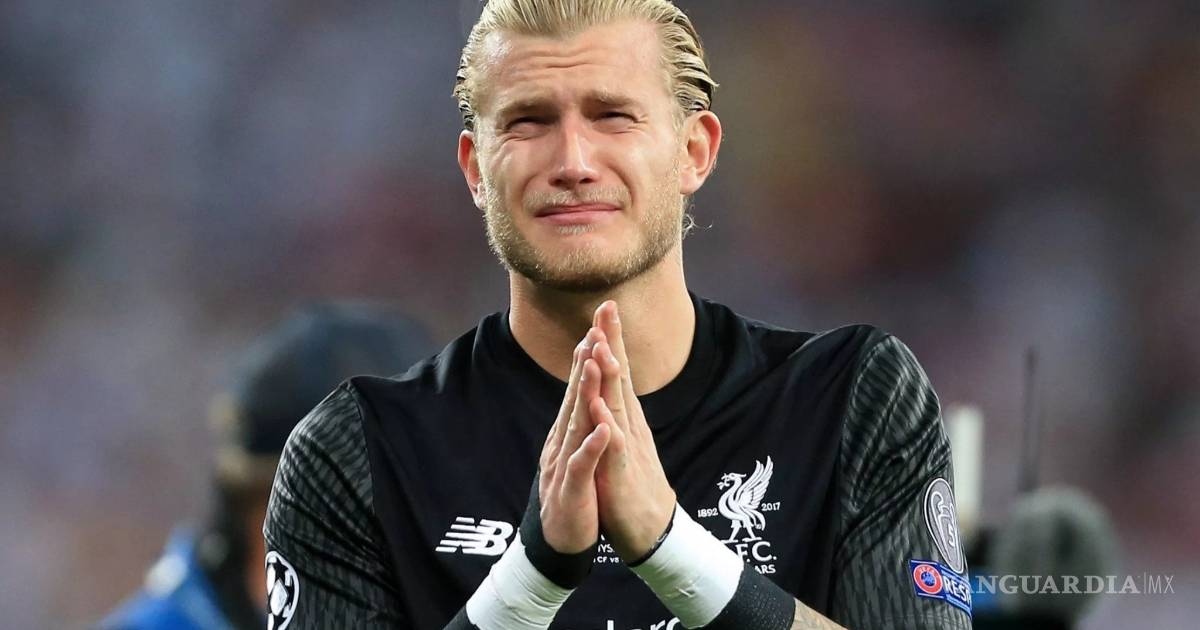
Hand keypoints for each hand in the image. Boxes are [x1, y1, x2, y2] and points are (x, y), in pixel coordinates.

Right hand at [537, 329, 612, 552]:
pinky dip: (593, 447)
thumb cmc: (574, 495)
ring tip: (594, 364)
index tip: (597, 325)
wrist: (559, 543)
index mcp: (568, 433)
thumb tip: (584, 393)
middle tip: (593, 327)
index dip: (587, 358)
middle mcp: (562, 442)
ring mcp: (565, 464)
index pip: (578, 389)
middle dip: (584, 362)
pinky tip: (604, 430)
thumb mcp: (578, 453)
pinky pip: (582, 466)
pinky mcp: (571, 491)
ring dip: (584, 393)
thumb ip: (579, 423)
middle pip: (574, 396)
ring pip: (576, 424)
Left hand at [585, 301, 676, 561]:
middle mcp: (629, 424)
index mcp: (625, 416)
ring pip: (618, 406)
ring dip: (610, 378)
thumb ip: (616, 410)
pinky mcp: (621, 473)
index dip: (610, 339)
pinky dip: (606, 426)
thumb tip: (609, 380)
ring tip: (601, 348)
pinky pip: (612, 447)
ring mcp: (627, 447)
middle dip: (611, 343)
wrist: (650, 528)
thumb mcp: (622, 439)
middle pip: (620, 377)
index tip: (605, 306)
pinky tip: (599, 407)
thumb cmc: (632, 482)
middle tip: (607, 308)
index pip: (617, 370)